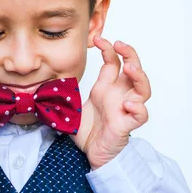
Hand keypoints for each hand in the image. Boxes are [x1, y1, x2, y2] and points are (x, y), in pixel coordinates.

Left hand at [72, 36, 151, 169]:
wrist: (90, 154)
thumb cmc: (87, 130)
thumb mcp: (74, 104)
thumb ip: (68, 91)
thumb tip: (48, 81)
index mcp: (107, 88)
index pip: (114, 62)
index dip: (109, 48)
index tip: (98, 38)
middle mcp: (119, 95)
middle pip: (134, 70)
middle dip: (130, 54)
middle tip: (120, 45)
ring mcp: (125, 109)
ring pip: (143, 89)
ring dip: (139, 76)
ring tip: (130, 68)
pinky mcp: (126, 125)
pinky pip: (141, 116)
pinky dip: (138, 108)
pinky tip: (128, 104)